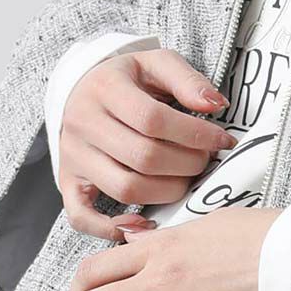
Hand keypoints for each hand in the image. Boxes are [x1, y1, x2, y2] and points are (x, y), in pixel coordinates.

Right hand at [57, 46, 237, 238]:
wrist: (83, 88)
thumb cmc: (128, 79)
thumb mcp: (156, 63)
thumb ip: (187, 80)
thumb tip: (216, 105)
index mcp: (105, 88)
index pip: (153, 119)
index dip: (196, 134)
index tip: (223, 140)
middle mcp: (82, 123)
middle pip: (143, 157)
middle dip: (187, 164)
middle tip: (205, 160)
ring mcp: (73, 156)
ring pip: (124, 188)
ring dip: (167, 192)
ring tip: (185, 179)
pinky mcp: (68, 181)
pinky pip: (82, 217)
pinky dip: (112, 227)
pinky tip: (144, 221)